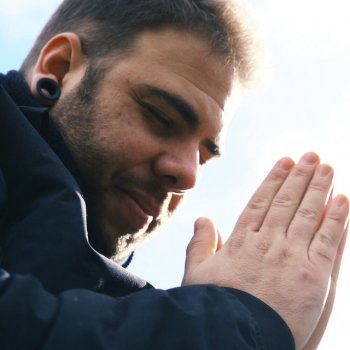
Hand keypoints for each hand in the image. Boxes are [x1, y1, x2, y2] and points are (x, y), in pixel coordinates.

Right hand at [182, 153, 348, 348]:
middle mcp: (267, 242)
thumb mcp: (197, 274)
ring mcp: (291, 256)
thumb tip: (202, 218)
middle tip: (311, 156)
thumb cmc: (215, 306)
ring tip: (327, 167)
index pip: (261, 202)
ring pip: (307, 214)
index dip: (274, 180)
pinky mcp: (313, 275)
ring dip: (319, 189)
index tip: (285, 162)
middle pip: (286, 202)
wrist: (237, 336)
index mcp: (241, 241)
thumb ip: (200, 244)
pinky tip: (342, 200)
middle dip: (300, 177)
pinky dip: (336, 219)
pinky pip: (327, 240)